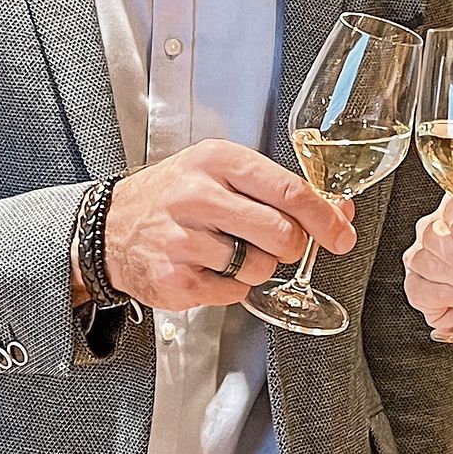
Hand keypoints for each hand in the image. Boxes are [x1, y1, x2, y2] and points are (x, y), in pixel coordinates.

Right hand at [103, 140, 354, 311]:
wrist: (110, 228)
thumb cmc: (174, 197)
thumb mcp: (222, 173)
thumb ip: (280, 190)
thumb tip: (339, 210)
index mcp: (218, 161)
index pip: (289, 191)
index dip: (325, 218)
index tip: (342, 234)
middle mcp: (199, 197)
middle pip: (281, 233)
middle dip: (292, 246)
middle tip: (279, 244)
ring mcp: (184, 240)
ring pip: (260, 267)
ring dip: (257, 267)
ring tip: (230, 251)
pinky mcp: (175, 279)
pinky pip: (233, 292)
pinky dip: (231, 286)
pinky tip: (209, 267)